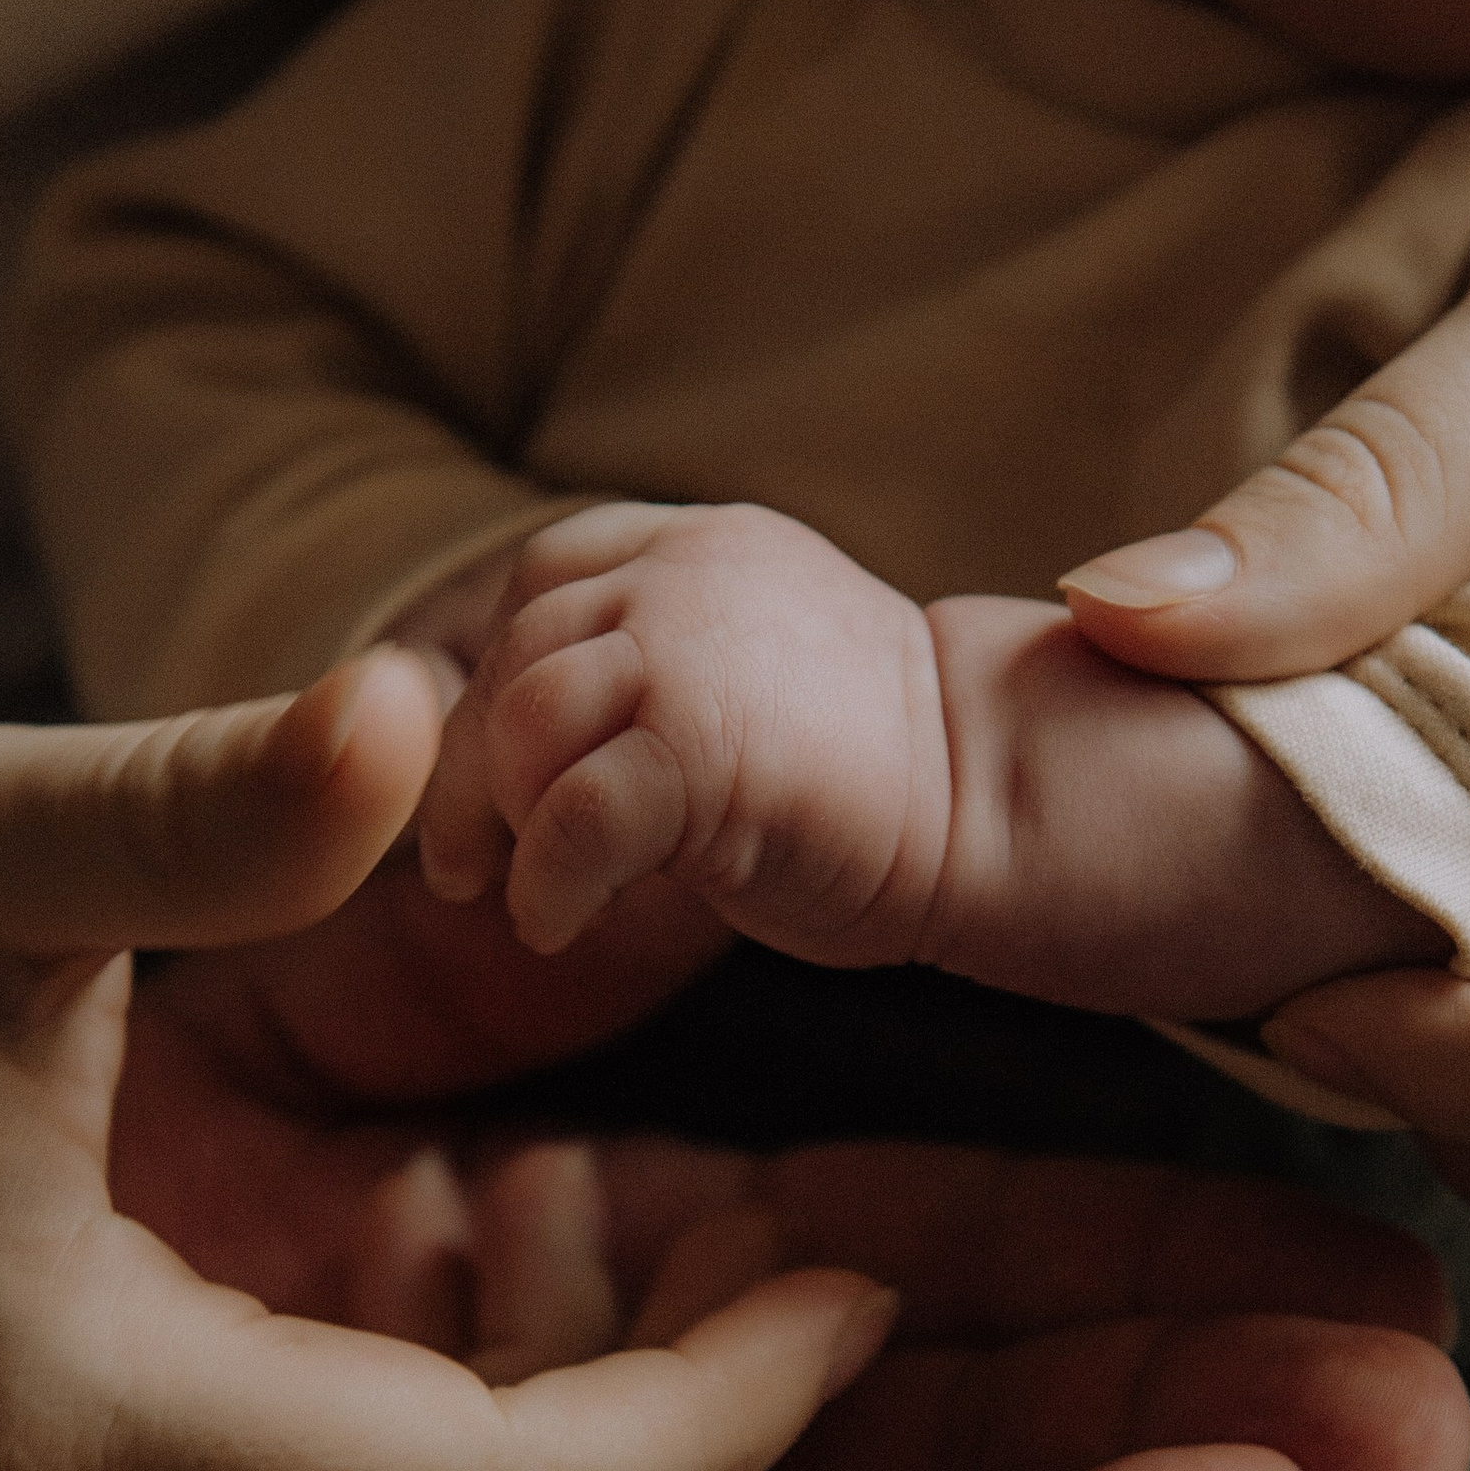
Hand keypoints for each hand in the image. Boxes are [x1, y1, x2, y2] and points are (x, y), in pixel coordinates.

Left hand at [420, 500, 954, 958]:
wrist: (1001, 806)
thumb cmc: (871, 777)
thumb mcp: (738, 685)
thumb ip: (641, 680)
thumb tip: (503, 744)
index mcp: (701, 545)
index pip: (545, 578)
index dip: (502, 675)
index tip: (501, 772)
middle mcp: (685, 571)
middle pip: (515, 655)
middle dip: (475, 770)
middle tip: (468, 864)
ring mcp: (688, 646)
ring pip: (520, 722)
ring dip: (500, 820)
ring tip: (530, 891)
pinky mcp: (697, 744)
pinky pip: (567, 815)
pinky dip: (543, 883)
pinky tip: (558, 925)